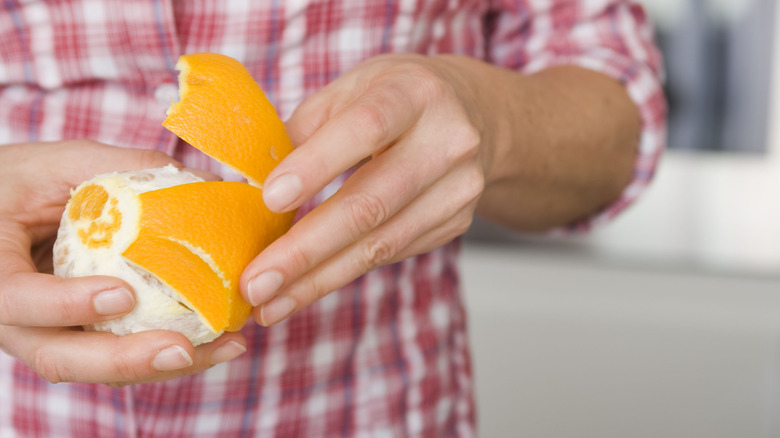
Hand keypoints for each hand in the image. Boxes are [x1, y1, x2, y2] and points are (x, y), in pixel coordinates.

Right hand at [0, 140, 247, 385]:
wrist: (3, 212)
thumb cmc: (24, 182)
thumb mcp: (61, 163)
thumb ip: (121, 168)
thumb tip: (202, 181)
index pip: (18, 300)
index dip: (66, 304)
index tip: (121, 295)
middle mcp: (16, 317)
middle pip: (61, 357)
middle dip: (126, 359)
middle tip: (183, 348)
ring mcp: (49, 333)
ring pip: (98, 366)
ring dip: (162, 364)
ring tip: (225, 347)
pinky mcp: (81, 337)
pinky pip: (121, 355)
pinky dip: (167, 353)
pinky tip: (219, 342)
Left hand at [241, 54, 489, 325]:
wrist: (477, 115)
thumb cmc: (398, 98)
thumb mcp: (353, 89)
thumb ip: (306, 128)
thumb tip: (250, 180)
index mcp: (415, 93)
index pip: (367, 128)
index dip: (318, 165)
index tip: (270, 200)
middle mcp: (447, 141)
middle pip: (372, 203)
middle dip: (307, 250)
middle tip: (256, 283)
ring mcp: (458, 189)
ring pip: (381, 244)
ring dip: (318, 279)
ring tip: (269, 303)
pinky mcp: (455, 224)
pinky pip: (389, 254)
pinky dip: (341, 274)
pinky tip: (303, 289)